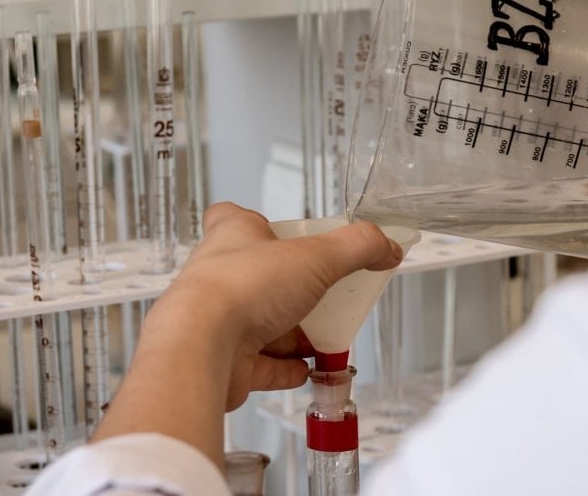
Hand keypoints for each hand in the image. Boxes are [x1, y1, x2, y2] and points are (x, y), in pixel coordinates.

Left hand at [160, 203, 403, 408]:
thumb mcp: (315, 256)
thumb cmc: (239, 289)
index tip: (292, 235)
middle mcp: (221, 276)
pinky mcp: (227, 362)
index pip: (238, 219)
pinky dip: (287, 368)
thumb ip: (357, 247)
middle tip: (330, 292)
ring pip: (265, 324)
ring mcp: (221, 321)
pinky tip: (308, 369)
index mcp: (233, 236)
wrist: (201, 349)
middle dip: (297, 289)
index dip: (263, 225)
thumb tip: (386, 245)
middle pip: (263, 277)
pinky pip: (263, 365)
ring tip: (329, 336)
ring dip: (296, 332)